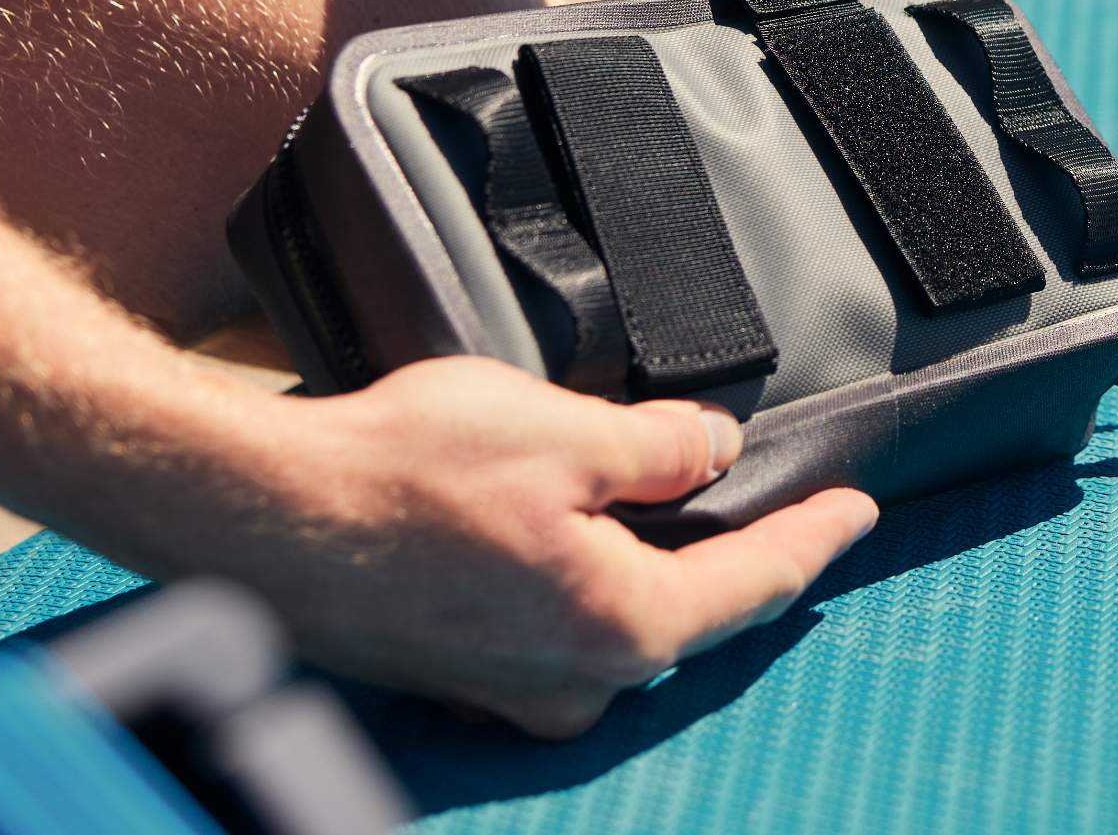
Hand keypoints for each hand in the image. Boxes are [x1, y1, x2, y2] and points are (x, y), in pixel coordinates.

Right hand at [214, 357, 876, 736]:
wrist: (258, 516)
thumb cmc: (400, 475)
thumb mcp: (559, 432)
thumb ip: (654, 447)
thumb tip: (710, 449)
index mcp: (621, 623)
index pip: (754, 581)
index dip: (814, 537)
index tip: (858, 510)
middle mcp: (574, 678)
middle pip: (690, 612)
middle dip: (737, 556)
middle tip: (782, 506)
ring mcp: (510, 686)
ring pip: (616, 619)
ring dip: (647, 564)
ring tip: (667, 504)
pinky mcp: (458, 670)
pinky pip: (551, 623)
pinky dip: (577, 577)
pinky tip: (564, 529)